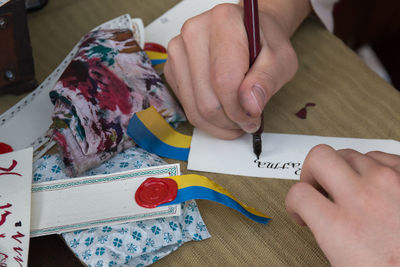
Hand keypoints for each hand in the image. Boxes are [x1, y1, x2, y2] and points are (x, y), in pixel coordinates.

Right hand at [164, 3, 301, 138]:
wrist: (247, 35)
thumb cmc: (264, 44)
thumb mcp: (281, 60)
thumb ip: (267, 81)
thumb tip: (250, 106)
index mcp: (223, 20)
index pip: (224, 79)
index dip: (239, 109)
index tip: (254, 117)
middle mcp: (194, 32)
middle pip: (206, 100)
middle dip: (230, 120)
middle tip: (248, 122)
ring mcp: (178, 51)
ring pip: (194, 109)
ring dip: (219, 124)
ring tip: (238, 120)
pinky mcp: (172, 69)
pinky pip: (187, 108)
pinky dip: (207, 120)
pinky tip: (224, 114)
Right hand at [286, 144, 399, 265]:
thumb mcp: (347, 263)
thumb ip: (328, 234)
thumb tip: (320, 218)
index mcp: (341, 227)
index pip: (298, 193)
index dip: (294, 203)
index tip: (302, 210)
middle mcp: (364, 197)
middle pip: (319, 157)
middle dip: (312, 172)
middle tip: (318, 187)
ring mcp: (391, 182)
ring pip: (351, 154)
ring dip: (344, 170)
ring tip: (351, 188)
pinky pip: (382, 156)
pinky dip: (374, 167)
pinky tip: (378, 186)